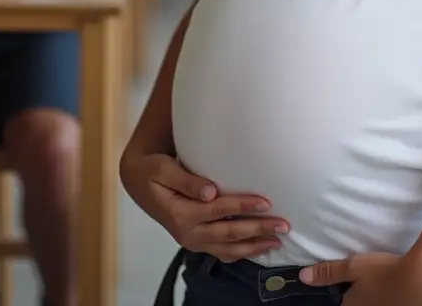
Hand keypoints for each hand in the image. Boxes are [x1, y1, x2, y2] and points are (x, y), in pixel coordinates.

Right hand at [119, 152, 287, 261]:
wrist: (137, 181)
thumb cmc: (152, 171)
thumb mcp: (163, 170)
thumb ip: (187, 181)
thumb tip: (210, 191)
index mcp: (181, 214)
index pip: (219, 210)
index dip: (243, 205)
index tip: (266, 201)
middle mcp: (188, 232)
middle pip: (229, 233)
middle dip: (258, 230)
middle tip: (283, 225)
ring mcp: (192, 239)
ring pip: (228, 248)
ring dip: (254, 246)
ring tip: (277, 241)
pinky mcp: (196, 240)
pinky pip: (221, 252)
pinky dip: (241, 252)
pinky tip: (257, 249)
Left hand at [301, 252, 421, 305]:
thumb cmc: (384, 273)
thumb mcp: (354, 267)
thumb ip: (329, 272)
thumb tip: (302, 277)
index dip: (343, 297)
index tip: (347, 289)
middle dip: (358, 299)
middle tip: (366, 285)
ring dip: (375, 299)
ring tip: (380, 287)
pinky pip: (389, 305)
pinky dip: (389, 300)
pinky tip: (396, 290)